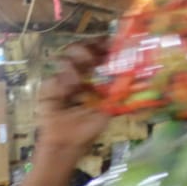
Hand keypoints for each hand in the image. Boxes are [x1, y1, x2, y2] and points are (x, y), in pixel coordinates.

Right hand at [35, 41, 112, 160]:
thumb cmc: (87, 130)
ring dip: (75, 59)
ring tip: (82, 71)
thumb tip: (138, 76)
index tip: (110, 42)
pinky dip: (62, 80)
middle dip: (88, 47)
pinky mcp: (48, 88)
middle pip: (81, 49)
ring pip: (66, 56)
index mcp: (93, 77)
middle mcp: (78, 75)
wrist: (66, 144)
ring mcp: (62, 79)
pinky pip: (54, 76)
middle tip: (94, 54)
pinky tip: (69, 88)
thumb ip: (119, 93)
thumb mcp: (109, 110)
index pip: (98, 54)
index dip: (103, 45)